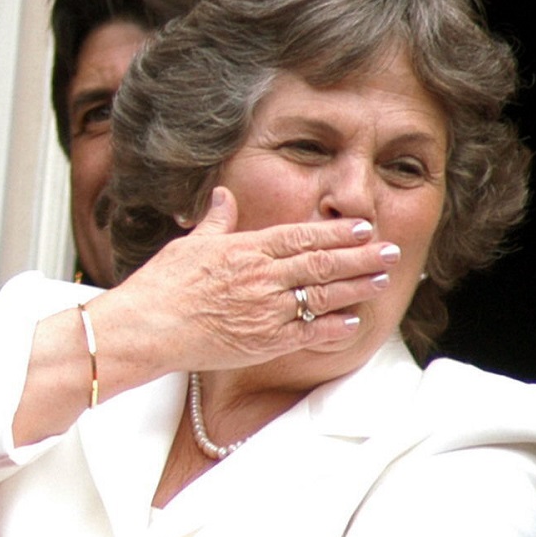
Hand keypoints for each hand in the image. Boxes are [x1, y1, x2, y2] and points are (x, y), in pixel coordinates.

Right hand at [99, 186, 399, 374]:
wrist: (146, 328)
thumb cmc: (161, 286)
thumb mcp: (189, 245)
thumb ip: (216, 221)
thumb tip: (226, 195)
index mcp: (245, 249)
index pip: (301, 235)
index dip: (336, 232)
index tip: (363, 227)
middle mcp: (261, 277)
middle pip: (322, 263)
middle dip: (360, 256)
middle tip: (389, 251)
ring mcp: (266, 310)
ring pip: (323, 294)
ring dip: (355, 286)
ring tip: (380, 279)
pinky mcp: (264, 341)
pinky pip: (309, 332)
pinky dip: (333, 326)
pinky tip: (352, 320)